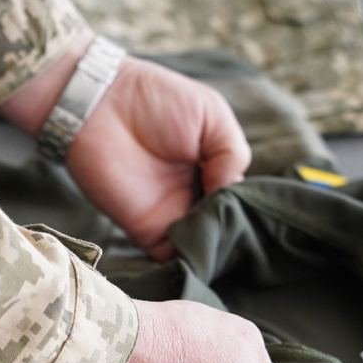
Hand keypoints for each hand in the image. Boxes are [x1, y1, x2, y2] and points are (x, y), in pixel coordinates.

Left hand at [0, 33, 250, 259]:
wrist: (100, 105)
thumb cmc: (156, 100)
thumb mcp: (213, 115)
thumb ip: (233, 155)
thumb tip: (234, 194)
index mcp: (212, 169)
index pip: (239, 201)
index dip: (251, 209)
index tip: (261, 215)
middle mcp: (194, 196)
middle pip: (224, 229)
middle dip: (236, 234)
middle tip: (246, 234)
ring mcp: (171, 216)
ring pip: (203, 247)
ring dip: (217, 248)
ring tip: (227, 240)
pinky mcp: (146, 231)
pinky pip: (172, 258)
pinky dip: (189, 262)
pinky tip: (205, 252)